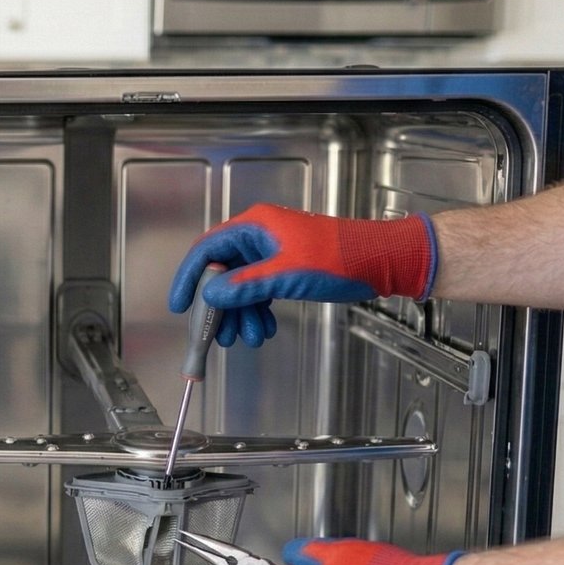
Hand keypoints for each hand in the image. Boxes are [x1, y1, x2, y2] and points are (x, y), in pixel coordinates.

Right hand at [167, 204, 437, 347]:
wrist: (383, 260)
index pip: (206, 251)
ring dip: (242, 314)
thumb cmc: (341, 257)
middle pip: (222, 273)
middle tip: (217, 333)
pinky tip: (265, 328)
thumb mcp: (286, 274)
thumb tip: (210, 295)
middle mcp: (259, 236)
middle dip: (220, 306)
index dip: (189, 279)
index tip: (180, 306)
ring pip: (242, 286)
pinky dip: (259, 311)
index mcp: (254, 226)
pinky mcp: (286, 268)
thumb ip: (244, 286)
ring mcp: (273, 253)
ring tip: (248, 337)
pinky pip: (260, 291)